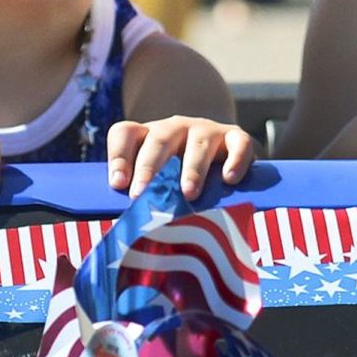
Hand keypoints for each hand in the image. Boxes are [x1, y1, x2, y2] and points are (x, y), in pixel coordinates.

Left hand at [106, 116, 256, 198]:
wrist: (222, 157)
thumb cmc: (180, 179)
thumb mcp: (159, 183)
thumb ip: (144, 197)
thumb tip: (127, 229)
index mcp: (148, 136)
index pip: (125, 134)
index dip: (118, 157)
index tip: (117, 184)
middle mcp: (175, 128)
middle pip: (158, 140)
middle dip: (148, 169)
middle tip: (141, 195)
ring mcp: (206, 130)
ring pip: (198, 145)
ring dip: (192, 170)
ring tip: (188, 194)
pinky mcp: (235, 136)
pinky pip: (238, 144)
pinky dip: (236, 160)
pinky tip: (230, 179)